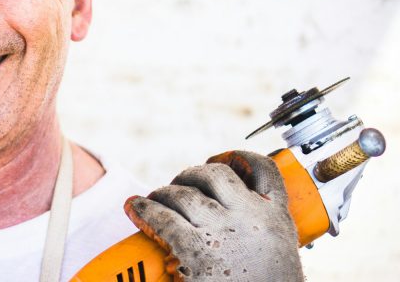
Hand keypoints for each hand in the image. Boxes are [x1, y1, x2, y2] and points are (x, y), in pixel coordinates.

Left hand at [124, 151, 302, 280]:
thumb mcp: (276, 253)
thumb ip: (258, 230)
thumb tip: (222, 212)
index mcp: (277, 217)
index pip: (263, 170)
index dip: (238, 158)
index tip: (217, 161)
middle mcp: (251, 217)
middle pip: (215, 174)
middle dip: (191, 176)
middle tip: (178, 190)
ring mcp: (224, 232)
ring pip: (184, 194)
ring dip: (163, 193)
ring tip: (153, 201)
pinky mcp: (196, 251)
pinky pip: (163, 218)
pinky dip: (145, 210)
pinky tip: (135, 208)